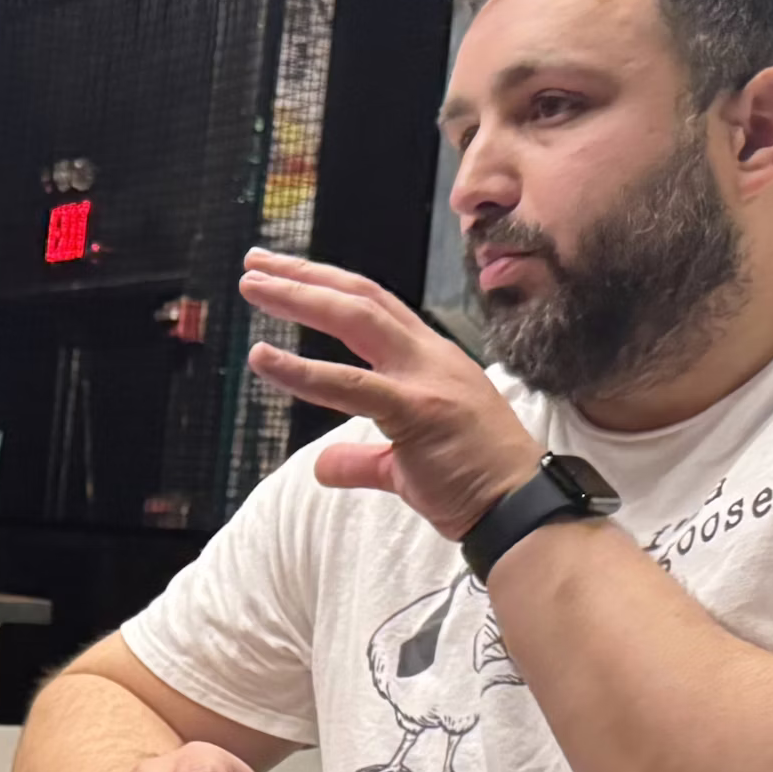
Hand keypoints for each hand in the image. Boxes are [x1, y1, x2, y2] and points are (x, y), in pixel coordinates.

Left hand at [234, 247, 544, 540]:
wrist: (520, 509)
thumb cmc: (474, 483)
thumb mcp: (405, 465)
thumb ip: (362, 459)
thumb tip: (323, 465)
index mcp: (430, 359)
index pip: (374, 306)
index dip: (328, 285)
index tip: (285, 273)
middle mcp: (429, 357)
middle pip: (360, 298)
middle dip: (305, 276)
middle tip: (255, 262)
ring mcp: (425, 379)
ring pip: (355, 320)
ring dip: (299, 299)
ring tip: (252, 286)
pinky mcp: (417, 411)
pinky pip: (350, 385)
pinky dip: (302, 370)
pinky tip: (262, 358)